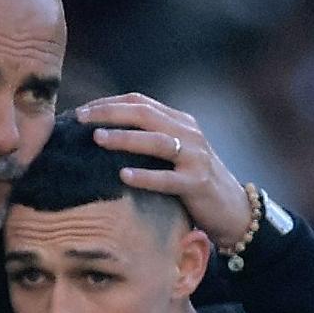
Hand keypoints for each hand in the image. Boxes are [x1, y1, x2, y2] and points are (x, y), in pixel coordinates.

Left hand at [75, 94, 252, 247]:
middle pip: (145, 115)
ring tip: (97, 139)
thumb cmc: (192, 181)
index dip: (109, 103)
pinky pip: (168, 179)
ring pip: (157, 141)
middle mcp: (189, 134)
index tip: (82, 110)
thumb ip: (148, 138)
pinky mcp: (198, 184)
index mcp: (180, 122)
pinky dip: (146, 176)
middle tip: (80, 118)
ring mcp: (196, 157)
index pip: (140, 102)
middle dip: (110, 114)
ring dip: (125, 138)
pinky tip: (124, 176)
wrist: (233, 210)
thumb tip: (101, 133)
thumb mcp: (174, 152)